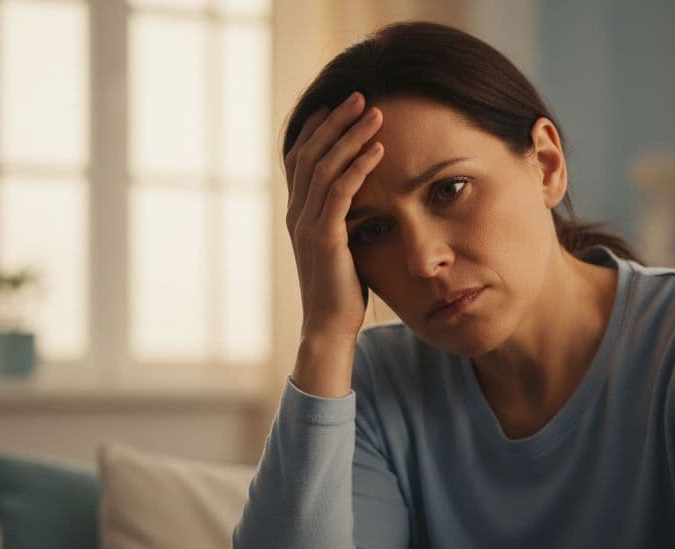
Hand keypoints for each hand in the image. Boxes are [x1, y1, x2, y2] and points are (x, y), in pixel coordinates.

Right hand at [284, 91, 385, 341]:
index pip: (300, 159)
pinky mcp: (325, 237)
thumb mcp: (339, 248)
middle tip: (359, 96)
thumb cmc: (340, 291)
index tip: (336, 106)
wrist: (327, 326)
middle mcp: (296, 214)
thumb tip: (360, 204)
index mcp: (297, 214)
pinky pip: (341, 191)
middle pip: (310, 153)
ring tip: (374, 113)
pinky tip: (378, 149)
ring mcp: (307, 224)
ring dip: (351, 136)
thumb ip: (342, 221)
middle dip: (335, 122)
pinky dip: (359, 166)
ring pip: (325, 166)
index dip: (316, 130)